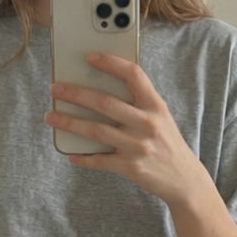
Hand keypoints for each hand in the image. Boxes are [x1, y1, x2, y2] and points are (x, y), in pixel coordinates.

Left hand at [45, 51, 206, 207]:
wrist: (184, 179)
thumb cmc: (166, 143)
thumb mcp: (160, 117)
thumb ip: (138, 103)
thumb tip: (99, 89)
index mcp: (155, 106)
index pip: (133, 75)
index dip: (110, 63)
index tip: (89, 57)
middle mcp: (147, 123)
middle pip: (105, 103)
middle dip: (76, 94)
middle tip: (55, 88)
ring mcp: (138, 146)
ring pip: (96, 130)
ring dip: (69, 122)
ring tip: (51, 116)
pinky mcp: (130, 167)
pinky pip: (99, 161)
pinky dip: (82, 158)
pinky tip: (70, 154)